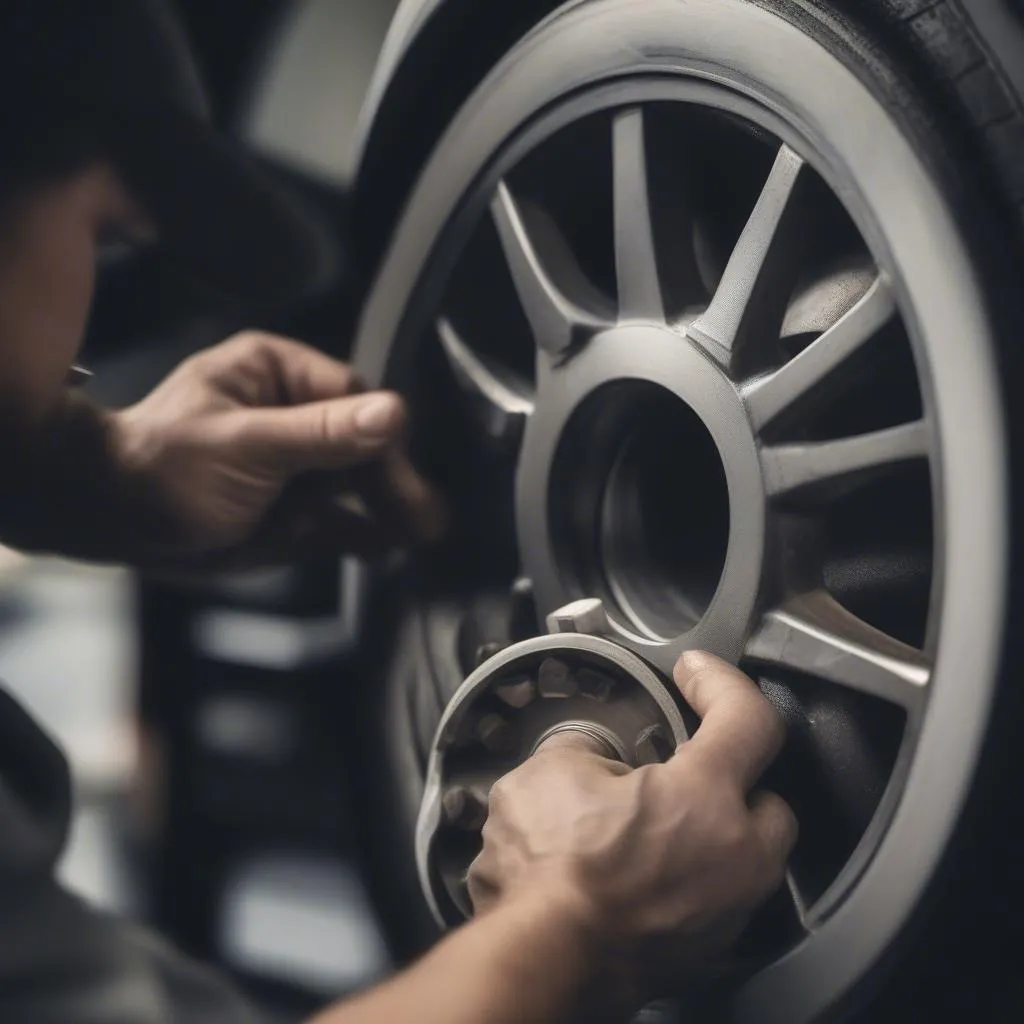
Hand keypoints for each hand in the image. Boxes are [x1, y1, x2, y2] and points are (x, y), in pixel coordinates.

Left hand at [107, 331, 444, 568]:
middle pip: (363, 444)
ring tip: (424, 532)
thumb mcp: (246, 445)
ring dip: (388, 508)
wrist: (110, 523)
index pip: (352, 399)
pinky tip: (390, 545)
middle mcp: (294, 413)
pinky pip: (341, 521)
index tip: (402, 477)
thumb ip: (321, 434)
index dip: (382, 439)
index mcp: (278, 373)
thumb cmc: (163, 467)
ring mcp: (296, 466)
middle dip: (392, 482)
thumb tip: (394, 414)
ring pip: (358, 484)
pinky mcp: (294, 511)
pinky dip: (364, 533)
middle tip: (426, 518)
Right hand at [466, 651, 796, 1010]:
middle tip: (691, 763)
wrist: (539, 963)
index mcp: (705, 796)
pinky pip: (717, 905)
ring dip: (716, 834)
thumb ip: (587, 748)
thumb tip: (595, 755)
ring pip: (749, 860)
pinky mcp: (704, 956)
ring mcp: (726, 912)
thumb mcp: (552, 770)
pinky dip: (693, 882)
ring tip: (664, 823)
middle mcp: (735, 856)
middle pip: (770, 800)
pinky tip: (649, 873)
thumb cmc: (548, 872)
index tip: (695, 674)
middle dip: (736, 778)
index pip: (748, 716)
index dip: (721, 682)